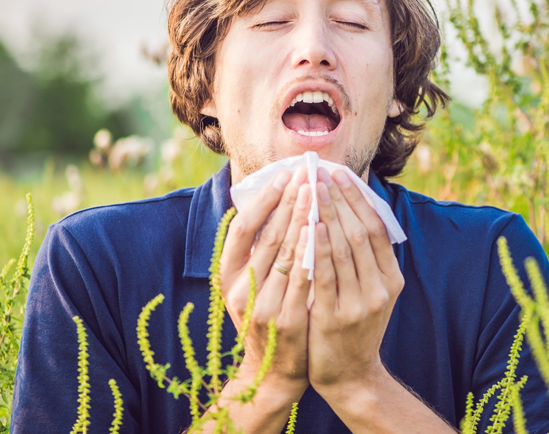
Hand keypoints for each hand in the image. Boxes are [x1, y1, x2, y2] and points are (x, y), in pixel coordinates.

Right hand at [219, 167, 312, 403]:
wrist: (274, 373)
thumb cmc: (268, 316)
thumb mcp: (253, 284)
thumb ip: (259, 251)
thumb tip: (275, 201)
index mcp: (227, 276)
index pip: (242, 228)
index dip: (263, 200)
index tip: (283, 176)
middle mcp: (238, 290)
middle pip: (267, 235)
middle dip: (288, 201)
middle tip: (306, 174)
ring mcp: (261, 306)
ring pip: (284, 253)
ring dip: (302, 218)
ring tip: (316, 192)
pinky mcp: (285, 321)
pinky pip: (301, 279)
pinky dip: (311, 252)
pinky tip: (321, 230)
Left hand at [306, 168, 404, 399]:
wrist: (350, 376)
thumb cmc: (354, 328)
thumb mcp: (371, 293)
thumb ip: (366, 260)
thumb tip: (353, 213)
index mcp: (391, 278)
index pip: (376, 228)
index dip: (358, 199)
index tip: (339, 175)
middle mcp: (380, 288)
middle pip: (359, 232)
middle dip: (338, 199)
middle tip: (319, 174)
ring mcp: (360, 303)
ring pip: (343, 248)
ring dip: (326, 215)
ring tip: (310, 190)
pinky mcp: (336, 317)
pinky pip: (325, 274)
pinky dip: (317, 247)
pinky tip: (307, 226)